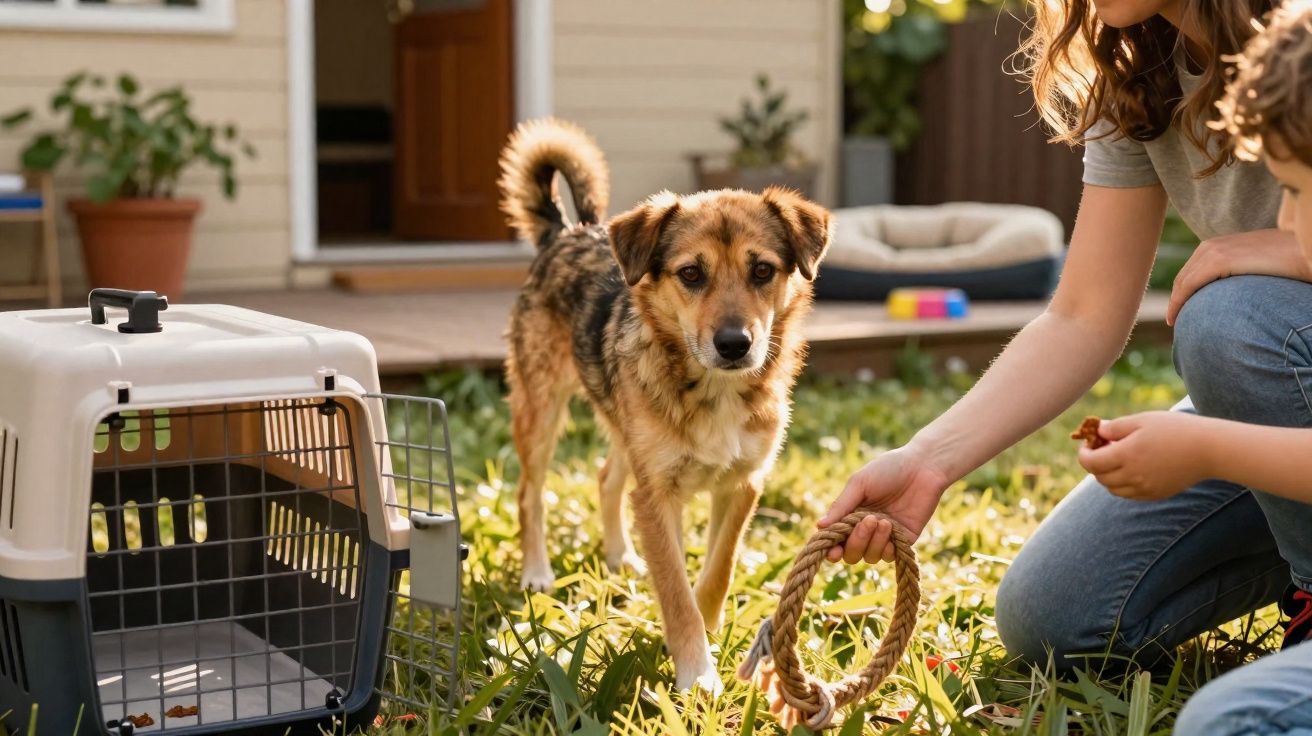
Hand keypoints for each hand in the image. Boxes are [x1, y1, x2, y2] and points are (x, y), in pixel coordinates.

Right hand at [817, 445, 949, 564]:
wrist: (923, 467)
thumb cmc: (888, 470)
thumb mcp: (859, 483)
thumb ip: (841, 506)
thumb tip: (818, 526)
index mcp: (850, 515)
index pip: (835, 540)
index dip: (831, 549)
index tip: (833, 551)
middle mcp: (865, 529)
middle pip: (851, 553)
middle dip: (856, 542)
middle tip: (867, 521)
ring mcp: (884, 537)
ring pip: (870, 556)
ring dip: (874, 542)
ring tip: (885, 521)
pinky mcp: (904, 541)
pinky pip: (889, 556)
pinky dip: (887, 547)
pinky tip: (893, 529)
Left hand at [1077, 412, 1216, 499]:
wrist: (1208, 450)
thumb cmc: (1175, 429)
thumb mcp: (1142, 420)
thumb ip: (1115, 427)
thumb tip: (1097, 431)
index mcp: (1126, 455)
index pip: (1090, 463)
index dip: (1084, 453)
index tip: (1089, 443)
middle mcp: (1133, 476)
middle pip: (1099, 477)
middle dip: (1094, 463)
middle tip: (1102, 448)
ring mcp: (1144, 488)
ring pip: (1112, 488)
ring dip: (1107, 475)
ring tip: (1117, 458)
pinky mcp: (1155, 494)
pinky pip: (1129, 494)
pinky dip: (1122, 484)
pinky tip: (1131, 469)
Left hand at [1167, 229, 1310, 325]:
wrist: (1307, 250)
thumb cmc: (1287, 260)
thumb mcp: (1254, 265)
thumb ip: (1237, 273)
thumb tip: (1232, 294)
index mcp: (1217, 245)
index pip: (1189, 272)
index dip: (1181, 292)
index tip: (1178, 312)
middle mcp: (1210, 245)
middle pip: (1182, 278)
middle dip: (1175, 299)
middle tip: (1173, 321)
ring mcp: (1213, 251)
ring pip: (1182, 283)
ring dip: (1175, 303)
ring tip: (1173, 323)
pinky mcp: (1219, 260)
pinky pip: (1188, 285)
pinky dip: (1177, 302)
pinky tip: (1176, 318)